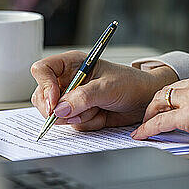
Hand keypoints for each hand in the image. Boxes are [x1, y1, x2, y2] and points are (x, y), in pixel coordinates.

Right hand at [30, 51, 177, 129]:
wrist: (146, 101)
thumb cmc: (131, 84)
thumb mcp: (107, 87)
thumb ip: (83, 97)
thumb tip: (59, 109)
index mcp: (71, 64)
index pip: (42, 70)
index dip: (44, 86)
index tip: (54, 102)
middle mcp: (68, 80)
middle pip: (42, 97)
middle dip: (59, 109)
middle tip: (77, 112)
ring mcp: (72, 99)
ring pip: (56, 114)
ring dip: (78, 117)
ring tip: (98, 109)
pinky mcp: (79, 114)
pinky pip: (72, 124)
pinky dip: (88, 123)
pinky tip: (102, 115)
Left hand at [131, 68, 188, 152]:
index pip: (182, 84)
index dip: (171, 96)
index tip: (166, 105)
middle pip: (166, 90)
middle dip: (155, 103)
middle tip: (149, 115)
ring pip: (160, 102)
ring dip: (149, 115)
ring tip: (144, 125)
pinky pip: (160, 121)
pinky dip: (147, 128)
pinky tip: (142, 135)